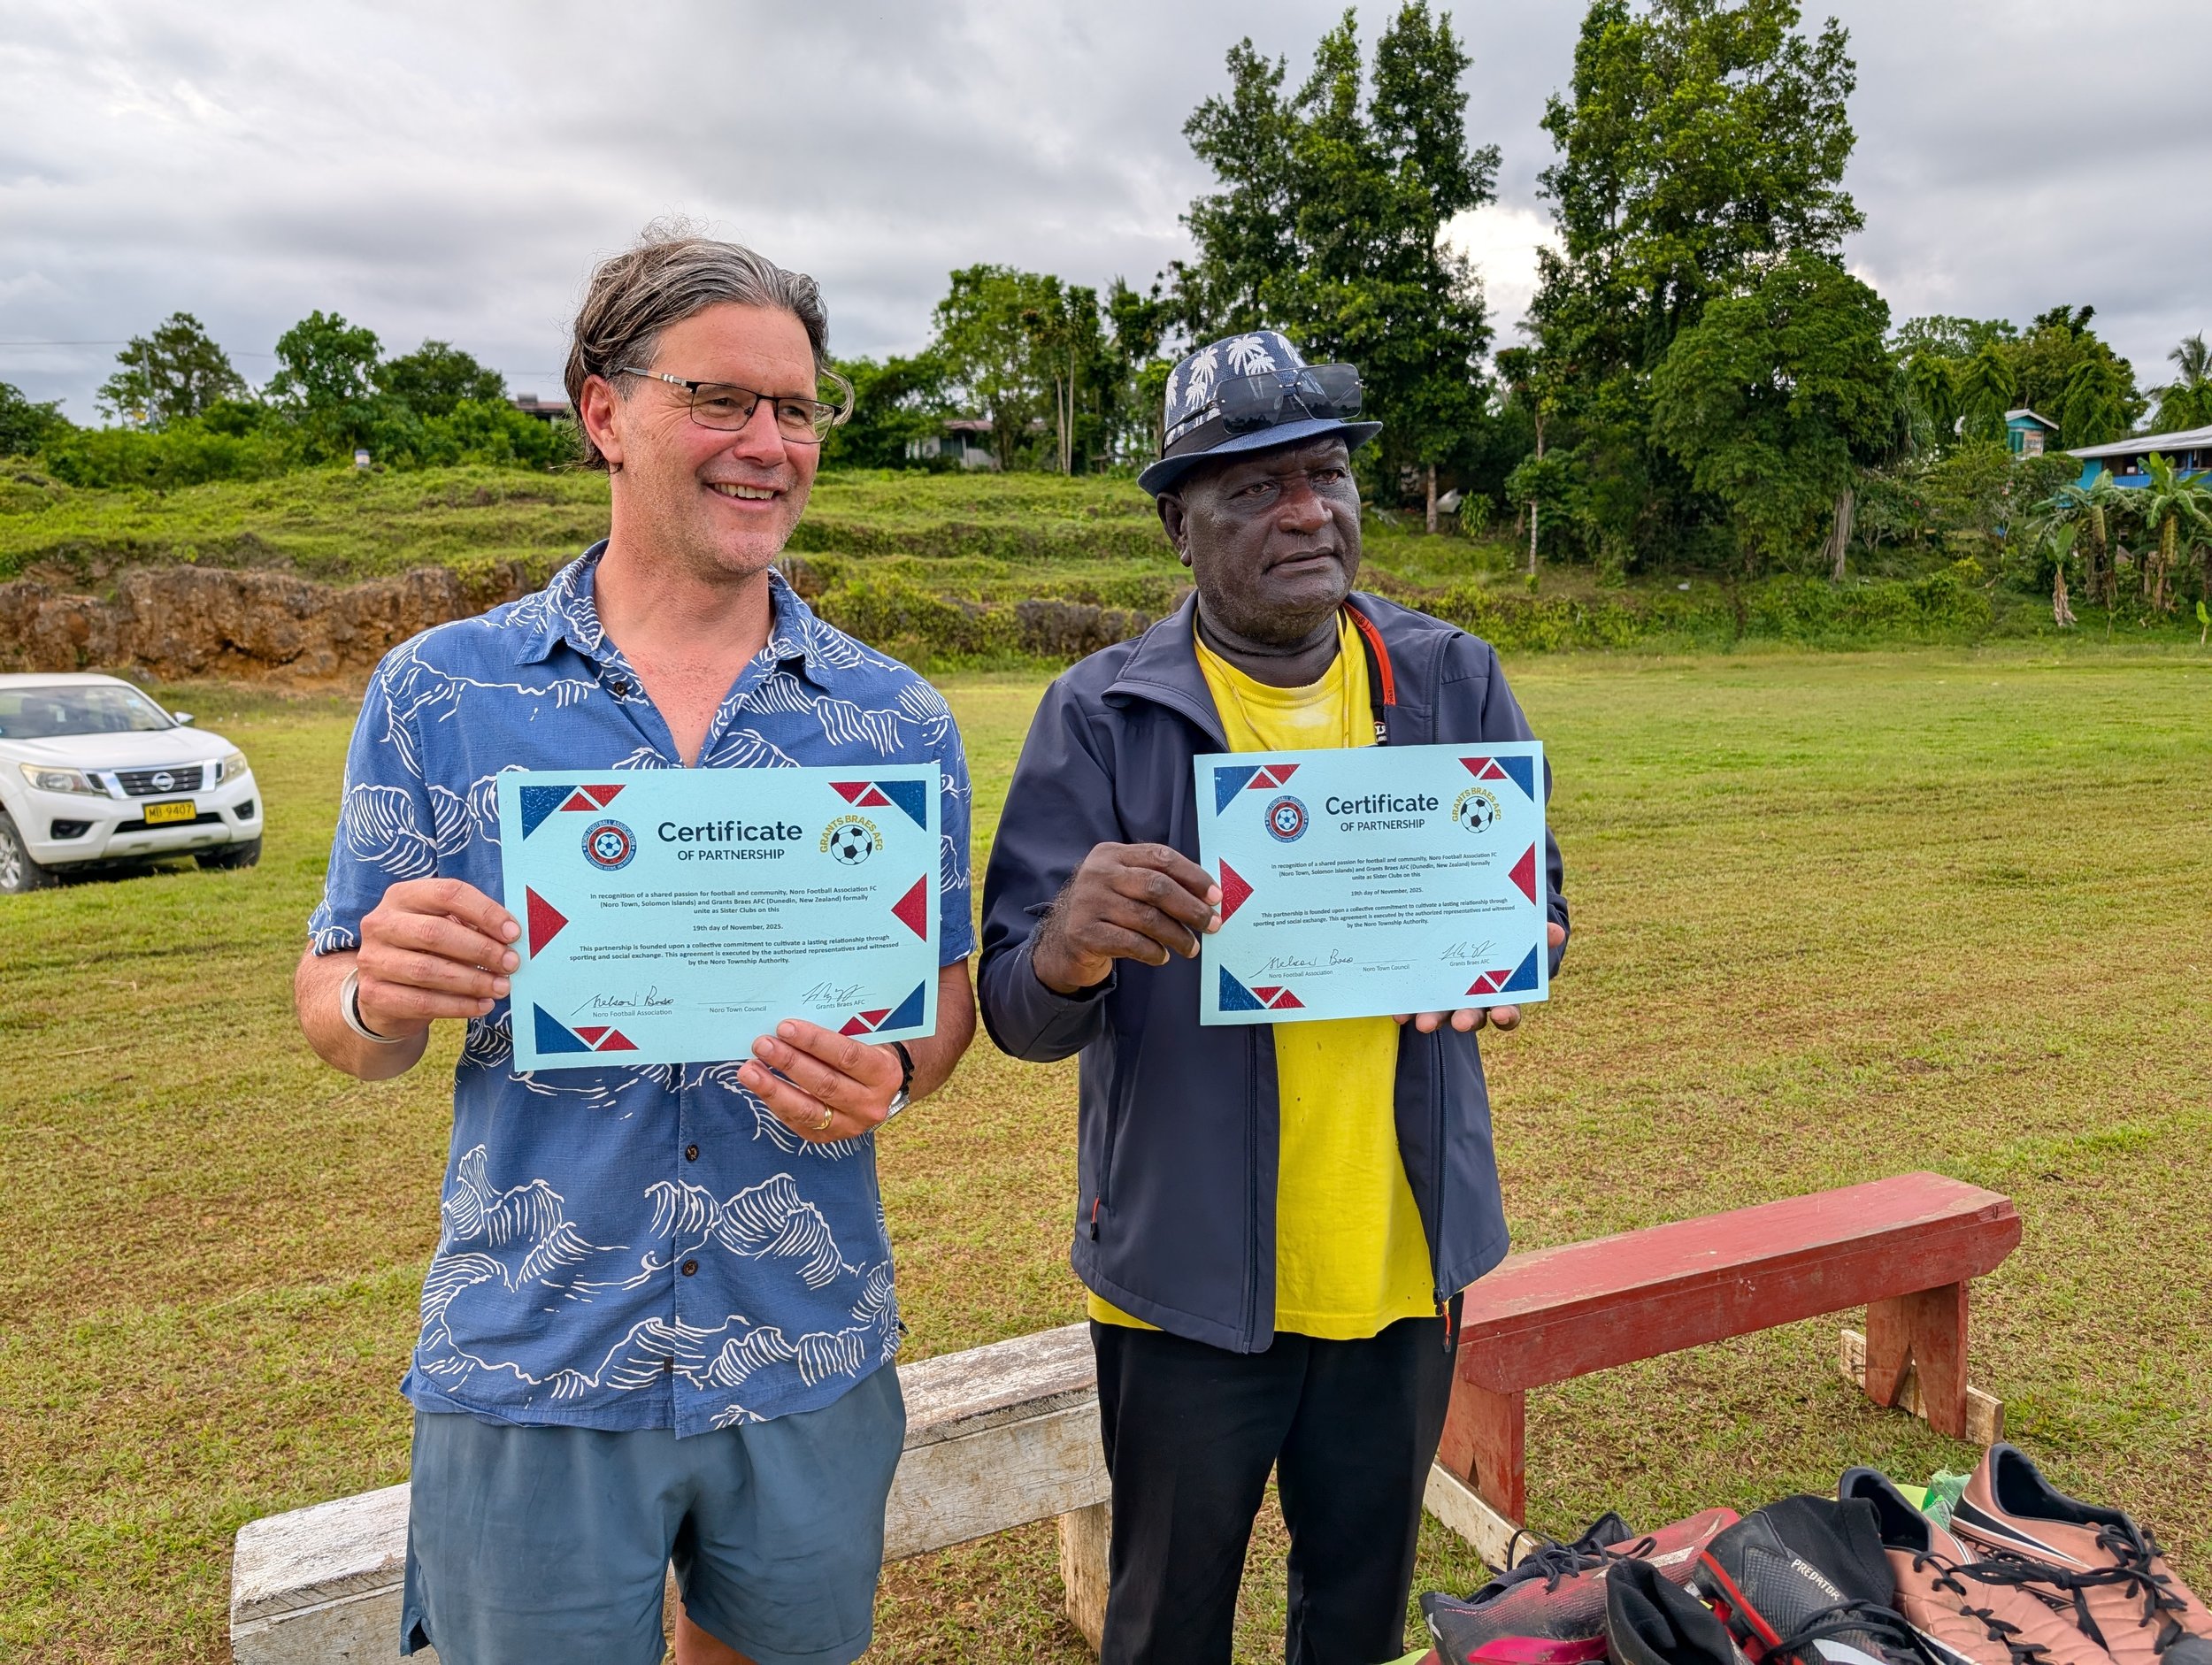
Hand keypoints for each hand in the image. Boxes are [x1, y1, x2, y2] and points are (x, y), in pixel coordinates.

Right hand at [355, 877, 519, 1037]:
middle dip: (480, 949)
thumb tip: (512, 936)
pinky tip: (483, 1005)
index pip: (447, 893)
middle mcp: (381, 923)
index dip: (485, 912)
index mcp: (403, 895)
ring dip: (473, 980)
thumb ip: (473, 925)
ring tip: (502, 987)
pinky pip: (422, 1002)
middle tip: (510, 963)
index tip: (513, 933)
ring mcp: (373, 959)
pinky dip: (458, 1006)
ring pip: (427, 970)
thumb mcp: (445, 927)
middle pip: (434, 932)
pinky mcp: (374, 994)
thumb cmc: (427, 950)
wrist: (386, 992)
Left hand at [737, 1020, 903, 1143]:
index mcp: (884, 1074)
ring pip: (807, 1109)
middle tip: (762, 1044)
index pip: (847, 1056)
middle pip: (825, 1084)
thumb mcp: (864, 1039)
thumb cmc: (865, 1052)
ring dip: (774, 1088)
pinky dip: (775, 1102)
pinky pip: (797, 1122)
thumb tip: (790, 1026)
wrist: (878, 1087)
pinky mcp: (828, 1138)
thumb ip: (838, 1033)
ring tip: (749, 1070)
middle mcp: (871, 1104)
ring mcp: (850, 1125)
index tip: (785, 1027)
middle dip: (789, 1062)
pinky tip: (758, 1085)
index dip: (815, 1042)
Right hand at [1031, 842, 1221, 994]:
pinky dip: (1153, 951)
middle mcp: (1097, 873)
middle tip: (1212, 924)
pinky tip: (1161, 956)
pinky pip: (1131, 942)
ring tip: (1191, 948)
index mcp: (1111, 854)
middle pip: (1157, 886)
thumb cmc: (1106, 912)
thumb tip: (1208, 897)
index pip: (1161, 857)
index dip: (1193, 876)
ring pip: (1147, 918)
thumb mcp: (1124, 885)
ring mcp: (1087, 902)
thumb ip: (1157, 882)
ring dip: (1177, 935)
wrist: (1062, 943)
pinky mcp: (1083, 932)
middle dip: (1191, 907)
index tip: (1216, 896)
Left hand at [1396, 921, 1567, 1035]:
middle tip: (1460, 1022)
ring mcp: (1448, 1001)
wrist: (1471, 931)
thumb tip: (1556, 931)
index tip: (1501, 1013)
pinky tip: (1398, 1012)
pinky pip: (1415, 1007)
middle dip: (1467, 1020)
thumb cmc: (1500, 937)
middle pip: (1473, 1018)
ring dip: (1433, 1019)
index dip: (1506, 1015)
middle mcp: (1474, 1003)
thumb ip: (1535, 934)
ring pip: (1442, 1016)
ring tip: (1423, 1022)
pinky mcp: (1424, 996)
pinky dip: (1407, 1010)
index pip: (1508, 1012)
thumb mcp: (1517, 934)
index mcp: (1500, 994)